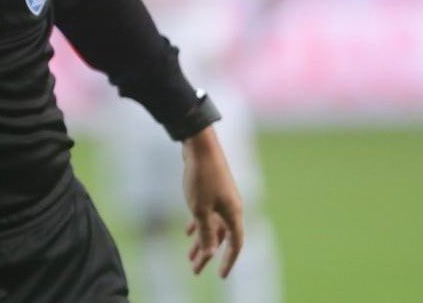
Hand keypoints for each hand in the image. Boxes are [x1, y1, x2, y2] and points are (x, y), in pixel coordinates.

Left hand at [181, 125, 243, 278]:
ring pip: (212, 226)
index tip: (221, 276)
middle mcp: (232, 207)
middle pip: (221, 237)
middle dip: (207, 255)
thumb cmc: (201, 177)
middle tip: (195, 270)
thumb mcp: (200, 209)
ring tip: (189, 257)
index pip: (235, 243)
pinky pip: (207, 213)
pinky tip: (187, 232)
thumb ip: (206, 232)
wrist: (200, 146)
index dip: (229, 261)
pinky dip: (198, 224)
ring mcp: (222, 198)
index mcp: (234, 213)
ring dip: (201, 241)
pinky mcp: (212, 191)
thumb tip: (209, 254)